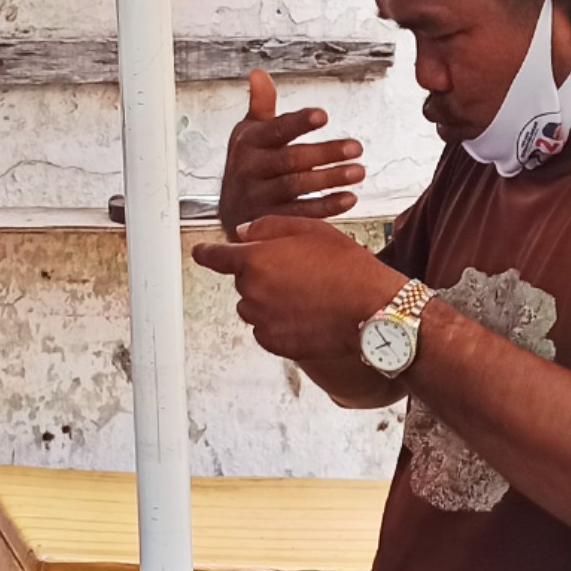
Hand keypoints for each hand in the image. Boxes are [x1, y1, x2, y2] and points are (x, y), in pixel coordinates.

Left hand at [191, 215, 405, 361]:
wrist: (371, 308)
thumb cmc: (346, 266)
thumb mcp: (310, 230)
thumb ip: (269, 227)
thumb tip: (243, 233)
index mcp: (255, 260)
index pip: (215, 256)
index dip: (206, 252)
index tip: (199, 252)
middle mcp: (252, 291)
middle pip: (243, 281)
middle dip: (261, 275)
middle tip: (297, 272)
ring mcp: (261, 320)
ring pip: (253, 306)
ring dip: (268, 300)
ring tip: (306, 295)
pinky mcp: (274, 343)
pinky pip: (266, 329)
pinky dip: (279, 322)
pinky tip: (307, 314)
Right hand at [216, 70, 364, 235]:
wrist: (228, 214)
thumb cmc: (249, 165)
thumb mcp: (248, 133)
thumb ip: (261, 105)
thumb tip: (258, 73)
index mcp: (248, 142)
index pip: (275, 130)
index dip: (299, 123)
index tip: (323, 115)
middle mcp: (250, 169)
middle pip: (290, 160)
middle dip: (325, 153)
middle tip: (357, 147)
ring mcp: (258, 197)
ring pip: (297, 187)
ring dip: (330, 179)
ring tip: (359, 171)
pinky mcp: (268, 221)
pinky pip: (300, 214)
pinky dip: (326, 207)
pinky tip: (349, 198)